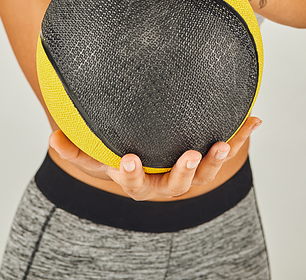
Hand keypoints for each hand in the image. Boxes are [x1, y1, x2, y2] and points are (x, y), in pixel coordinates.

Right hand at [49, 117, 260, 200]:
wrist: (150, 152)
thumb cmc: (118, 149)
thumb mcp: (95, 149)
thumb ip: (73, 147)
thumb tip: (51, 139)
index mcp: (132, 177)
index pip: (124, 177)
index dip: (126, 172)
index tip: (127, 158)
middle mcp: (159, 183)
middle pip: (168, 185)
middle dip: (177, 173)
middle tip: (186, 156)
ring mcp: (184, 175)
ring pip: (201, 175)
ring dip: (213, 161)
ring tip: (221, 145)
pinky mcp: (206, 163)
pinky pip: (225, 150)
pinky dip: (240, 136)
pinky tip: (254, 120)